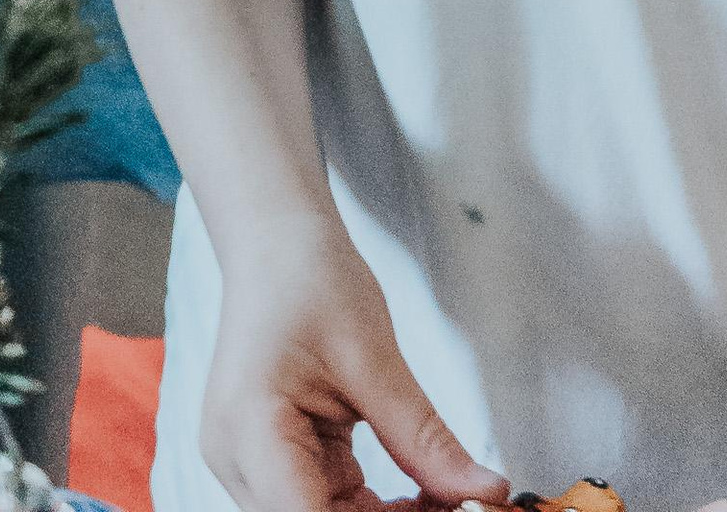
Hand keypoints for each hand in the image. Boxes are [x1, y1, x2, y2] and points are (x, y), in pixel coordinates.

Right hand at [199, 213, 507, 511]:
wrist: (272, 242)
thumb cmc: (307, 277)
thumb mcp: (373, 356)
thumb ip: (424, 439)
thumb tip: (487, 493)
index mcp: (250, 429)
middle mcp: (238, 460)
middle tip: (467, 506)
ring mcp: (251, 465)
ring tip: (453, 499)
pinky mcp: (273, 463)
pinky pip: (328, 508)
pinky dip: (378, 510)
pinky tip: (424, 495)